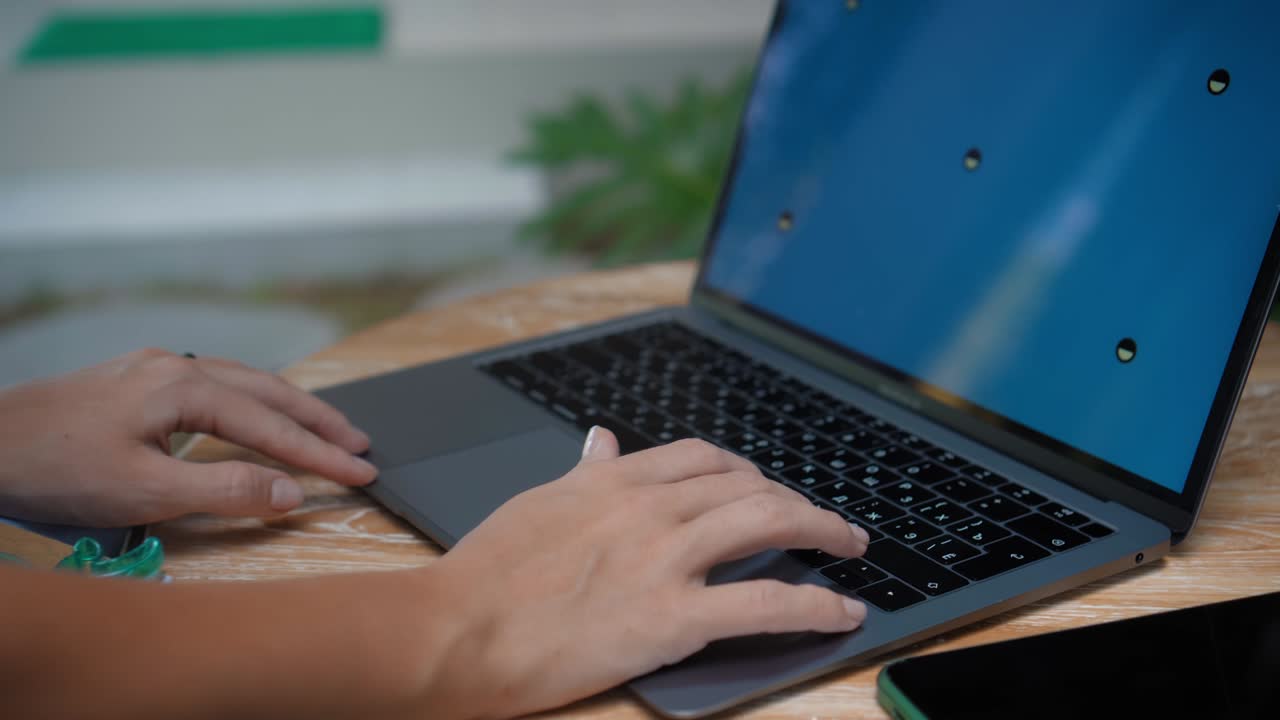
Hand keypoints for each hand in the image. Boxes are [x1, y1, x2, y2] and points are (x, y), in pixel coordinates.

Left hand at [0, 349, 375, 525]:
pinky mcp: (136, 380)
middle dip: (319, 419)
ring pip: (243, 382)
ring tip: (325, 429)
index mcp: (183, 388)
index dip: (321, 454)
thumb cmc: (57, 469)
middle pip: (268, 390)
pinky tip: (255, 414)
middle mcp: (176, 367)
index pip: (271, 425)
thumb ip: (224, 490)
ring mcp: (154, 368)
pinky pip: (216, 384)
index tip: (363, 473)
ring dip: (288, 407)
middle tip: (362, 445)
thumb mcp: (145, 491)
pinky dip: (253, 402)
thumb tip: (290, 492)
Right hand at [424, 429, 870, 717]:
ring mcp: (664, 559)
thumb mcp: (538, 503)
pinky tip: (843, 613)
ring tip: (851, 548)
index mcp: (616, 479)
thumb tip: (600, 438)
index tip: (765, 487)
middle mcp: (650, 507)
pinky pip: (766, 601)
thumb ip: (582, 471)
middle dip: (799, 500)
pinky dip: (816, 606)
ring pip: (768, 523)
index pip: (704, 457)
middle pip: (749, 485)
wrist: (455, 628)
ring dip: (823, 531)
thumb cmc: (487, 573)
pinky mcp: (672, 617)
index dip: (748, 471)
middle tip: (828, 523)